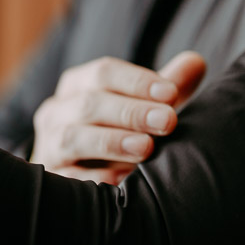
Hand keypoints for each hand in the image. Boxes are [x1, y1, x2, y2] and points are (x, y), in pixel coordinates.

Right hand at [31, 51, 205, 183]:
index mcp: (77, 85)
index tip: (171, 92)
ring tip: (146, 148)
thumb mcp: (143, 105)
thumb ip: (168, 85)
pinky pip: (68, 177)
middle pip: (88, 104)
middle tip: (167, 121)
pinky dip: (95, 179)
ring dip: (111, 142)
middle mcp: (57, 112)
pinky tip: (124, 182)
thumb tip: (196, 62)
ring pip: (72, 138)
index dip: (136, 81)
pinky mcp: (53, 177)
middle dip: (130, 111)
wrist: (78, 168)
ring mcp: (49, 144)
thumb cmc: (117, 129)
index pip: (103, 73)